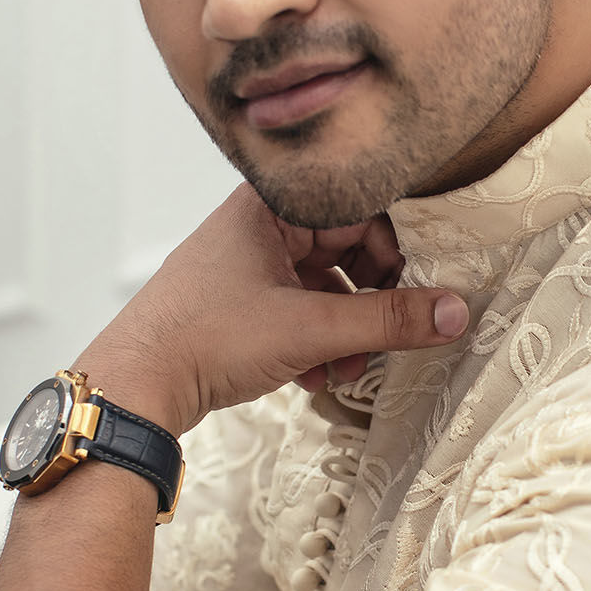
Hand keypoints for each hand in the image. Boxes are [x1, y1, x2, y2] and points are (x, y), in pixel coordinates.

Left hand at [81, 185, 468, 434]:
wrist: (135, 385)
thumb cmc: (204, 339)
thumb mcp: (309, 329)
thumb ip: (388, 320)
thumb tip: (455, 313)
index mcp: (272, 205)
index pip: (361, 208)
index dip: (395, 251)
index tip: (420, 290)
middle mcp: (260, 225)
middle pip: (347, 249)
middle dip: (371, 300)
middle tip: (385, 337)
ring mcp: (249, 264)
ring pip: (325, 286)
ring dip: (346, 330)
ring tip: (346, 369)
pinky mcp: (242, 303)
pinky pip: (301, 310)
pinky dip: (317, 342)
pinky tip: (314, 377)